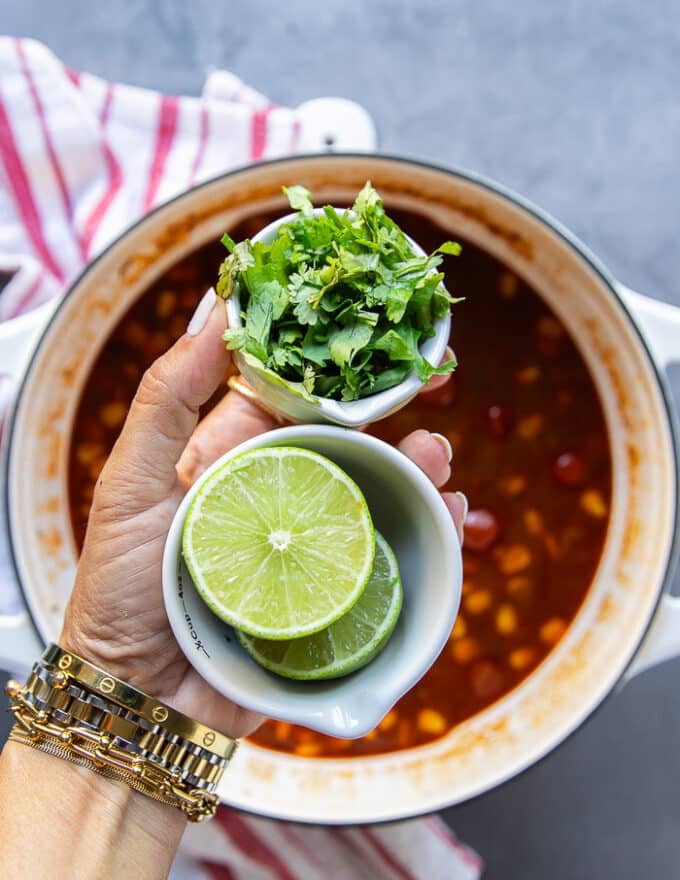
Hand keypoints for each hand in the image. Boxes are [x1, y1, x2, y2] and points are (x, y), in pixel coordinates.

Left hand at [61, 293, 465, 738]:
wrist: (142, 697)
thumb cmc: (122, 590)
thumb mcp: (130, 484)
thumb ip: (167, 401)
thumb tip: (213, 314)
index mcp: (231, 457)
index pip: (292, 396)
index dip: (335, 363)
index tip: (377, 334)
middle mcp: (277, 493)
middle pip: (347, 438)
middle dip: (392, 410)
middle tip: (436, 380)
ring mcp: (310, 542)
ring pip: (377, 489)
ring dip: (417, 466)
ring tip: (437, 459)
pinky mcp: (334, 590)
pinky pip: (389, 552)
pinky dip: (426, 530)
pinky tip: (446, 515)